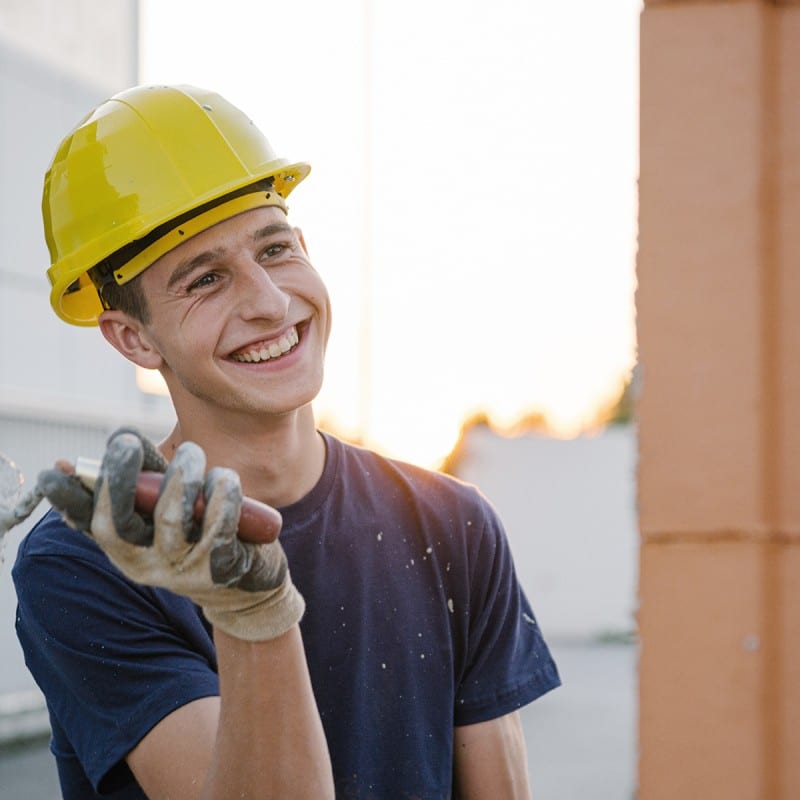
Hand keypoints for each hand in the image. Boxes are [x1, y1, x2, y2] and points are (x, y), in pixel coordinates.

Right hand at [38, 428, 303, 640]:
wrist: (247, 587)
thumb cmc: (200, 532)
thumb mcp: (167, 508)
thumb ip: (143, 475)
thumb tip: (104, 440)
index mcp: (125, 547)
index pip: (88, 523)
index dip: (68, 499)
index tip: (52, 472)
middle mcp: (145, 562)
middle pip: (119, 524)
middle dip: (119, 479)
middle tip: (127, 444)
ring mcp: (182, 569)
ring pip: (170, 520)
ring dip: (180, 477)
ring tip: (192, 453)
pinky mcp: (221, 569)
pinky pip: (218, 528)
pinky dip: (222, 498)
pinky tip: (224, 480)